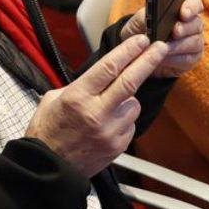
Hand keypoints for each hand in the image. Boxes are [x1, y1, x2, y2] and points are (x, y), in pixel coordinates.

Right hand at [25, 33, 170, 175]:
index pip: (109, 67)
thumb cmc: (48, 131)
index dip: (128, 50)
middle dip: (148, 61)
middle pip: (131, 81)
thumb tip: (103, 75)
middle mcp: (96, 113)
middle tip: (159, 47)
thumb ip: (81, 85)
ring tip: (109, 106)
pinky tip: (108, 124)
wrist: (48, 168)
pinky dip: (124, 119)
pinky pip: (131, 124)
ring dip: (128, 99)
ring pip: (134, 104)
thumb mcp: (54, 99)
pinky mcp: (118, 146)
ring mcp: (110, 131)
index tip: (141, 40)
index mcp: (77, 97)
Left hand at [116, 0, 204, 78]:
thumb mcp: (138, 22)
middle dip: (185, 28)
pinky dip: (176, 59)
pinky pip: (189, 59)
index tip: (183, 14)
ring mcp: (194, 42)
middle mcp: (192, 24)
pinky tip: (163, 58)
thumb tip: (151, 16)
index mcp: (182, 8)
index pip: (194, 3)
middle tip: (175, 32)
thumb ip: (145, 16)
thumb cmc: (139, 32)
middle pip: (197, 23)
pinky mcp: (191, 59)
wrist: (137, 53)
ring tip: (164, 48)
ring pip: (195, 42)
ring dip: (179, 46)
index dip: (191, 7)